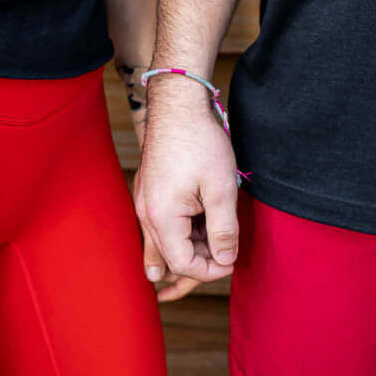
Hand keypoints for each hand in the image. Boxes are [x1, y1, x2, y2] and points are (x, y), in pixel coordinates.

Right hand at [134, 75, 239, 286]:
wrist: (178, 105)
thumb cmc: (200, 142)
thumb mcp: (221, 189)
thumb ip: (224, 230)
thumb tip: (226, 260)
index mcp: (161, 217)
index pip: (182, 264)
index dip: (210, 270)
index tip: (231, 261)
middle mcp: (145, 214)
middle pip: (168, 259)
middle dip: (199, 262)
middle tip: (226, 251)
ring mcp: (143, 202)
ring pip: (163, 243)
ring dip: (190, 247)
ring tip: (216, 237)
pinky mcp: (148, 192)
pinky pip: (160, 225)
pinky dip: (181, 232)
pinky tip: (201, 223)